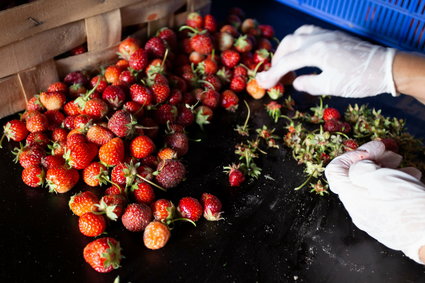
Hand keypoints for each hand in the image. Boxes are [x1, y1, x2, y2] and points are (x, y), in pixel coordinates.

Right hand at [256, 25, 396, 97]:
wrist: (385, 68)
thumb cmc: (358, 80)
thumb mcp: (331, 87)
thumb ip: (309, 84)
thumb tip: (296, 82)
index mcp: (315, 51)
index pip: (287, 62)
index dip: (273, 74)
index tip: (262, 83)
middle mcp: (318, 39)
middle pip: (289, 44)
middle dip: (277, 58)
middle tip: (274, 74)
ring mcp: (327, 35)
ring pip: (299, 34)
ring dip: (288, 48)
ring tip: (286, 62)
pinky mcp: (334, 36)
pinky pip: (310, 33)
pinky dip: (300, 42)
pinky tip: (303, 53)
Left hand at [325, 140, 424, 263]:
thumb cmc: (407, 205)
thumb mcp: (380, 177)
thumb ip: (361, 169)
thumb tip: (357, 166)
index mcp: (350, 196)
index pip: (334, 171)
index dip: (350, 155)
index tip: (371, 149)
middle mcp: (357, 209)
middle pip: (353, 177)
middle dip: (370, 160)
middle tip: (390, 152)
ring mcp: (372, 217)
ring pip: (371, 186)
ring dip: (384, 170)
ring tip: (402, 164)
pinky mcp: (387, 222)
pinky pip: (383, 198)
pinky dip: (392, 184)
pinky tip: (410, 178)